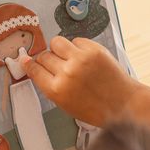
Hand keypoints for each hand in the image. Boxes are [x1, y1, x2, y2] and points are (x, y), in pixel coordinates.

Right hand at [23, 36, 138, 125]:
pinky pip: (76, 41)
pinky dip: (77, 47)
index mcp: (56, 90)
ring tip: (68, 57)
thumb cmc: (97, 108)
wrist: (122, 103)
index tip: (26, 60)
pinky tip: (84, 58)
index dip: (29, 64)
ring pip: (57, 43)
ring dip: (59, 49)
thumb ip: (51, 87)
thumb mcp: (66, 105)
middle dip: (48, 60)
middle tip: (57, 65)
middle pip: (44, 56)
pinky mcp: (93, 49)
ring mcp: (80, 59)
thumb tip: (38, 70)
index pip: (34, 69)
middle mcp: (66, 73)